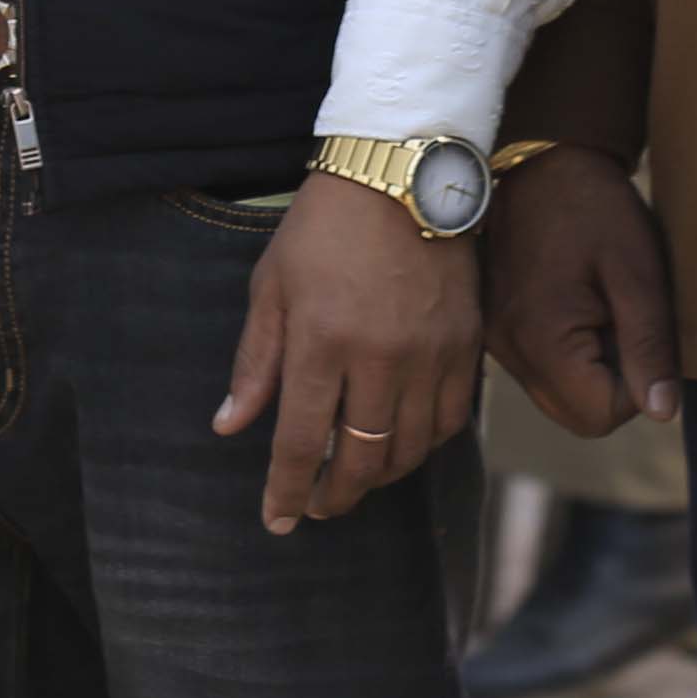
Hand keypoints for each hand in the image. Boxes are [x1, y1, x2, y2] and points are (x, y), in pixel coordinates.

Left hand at [215, 170, 480, 532]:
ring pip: (409, 450)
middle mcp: (379, 359)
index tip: (277, 522)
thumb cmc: (322, 229)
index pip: (301, 443)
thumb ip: (255, 363)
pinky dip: (423, 445)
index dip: (287, 492)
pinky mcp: (466, 348)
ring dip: (379, 477)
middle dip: (335, 496)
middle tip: (318, 506)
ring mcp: (429, 356)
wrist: (399, 175)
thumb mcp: (271, 287)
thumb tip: (230, 427)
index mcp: (321, 343)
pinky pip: (449, 422)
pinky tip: (401, 444)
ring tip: (354, 479)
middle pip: (361, 460)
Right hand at [480, 144, 681, 438]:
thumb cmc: (595, 208)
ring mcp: (494, 338)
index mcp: (542, 339)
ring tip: (595, 306)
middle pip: (575, 413)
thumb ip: (650, 346)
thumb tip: (662, 413)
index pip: (600, 416)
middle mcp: (507, 349)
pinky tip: (573, 302)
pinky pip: (537, 367)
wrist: (541, 158)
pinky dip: (564, 351)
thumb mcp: (638, 273)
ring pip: (556, 394)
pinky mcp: (492, 325)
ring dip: (587, 367)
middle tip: (617, 319)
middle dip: (610, 382)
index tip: (635, 330)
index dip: (635, 387)